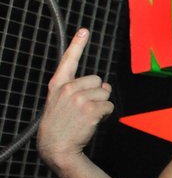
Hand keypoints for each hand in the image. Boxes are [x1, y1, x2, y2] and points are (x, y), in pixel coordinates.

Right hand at [37, 28, 113, 166]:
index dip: (77, 45)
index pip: (68, 61)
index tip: (84, 31)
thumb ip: (78, 89)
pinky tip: (93, 121)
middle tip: (85, 108)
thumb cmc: (60, 124)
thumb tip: (105, 84)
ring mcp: (79, 98)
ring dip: (102, 104)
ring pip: (106, 93)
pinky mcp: (90, 109)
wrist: (56, 146)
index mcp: (58, 85)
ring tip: (88, 115)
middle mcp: (67, 88)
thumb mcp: (59, 102)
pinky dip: (106, 114)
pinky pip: (110, 106)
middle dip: (97, 93)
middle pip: (98, 80)